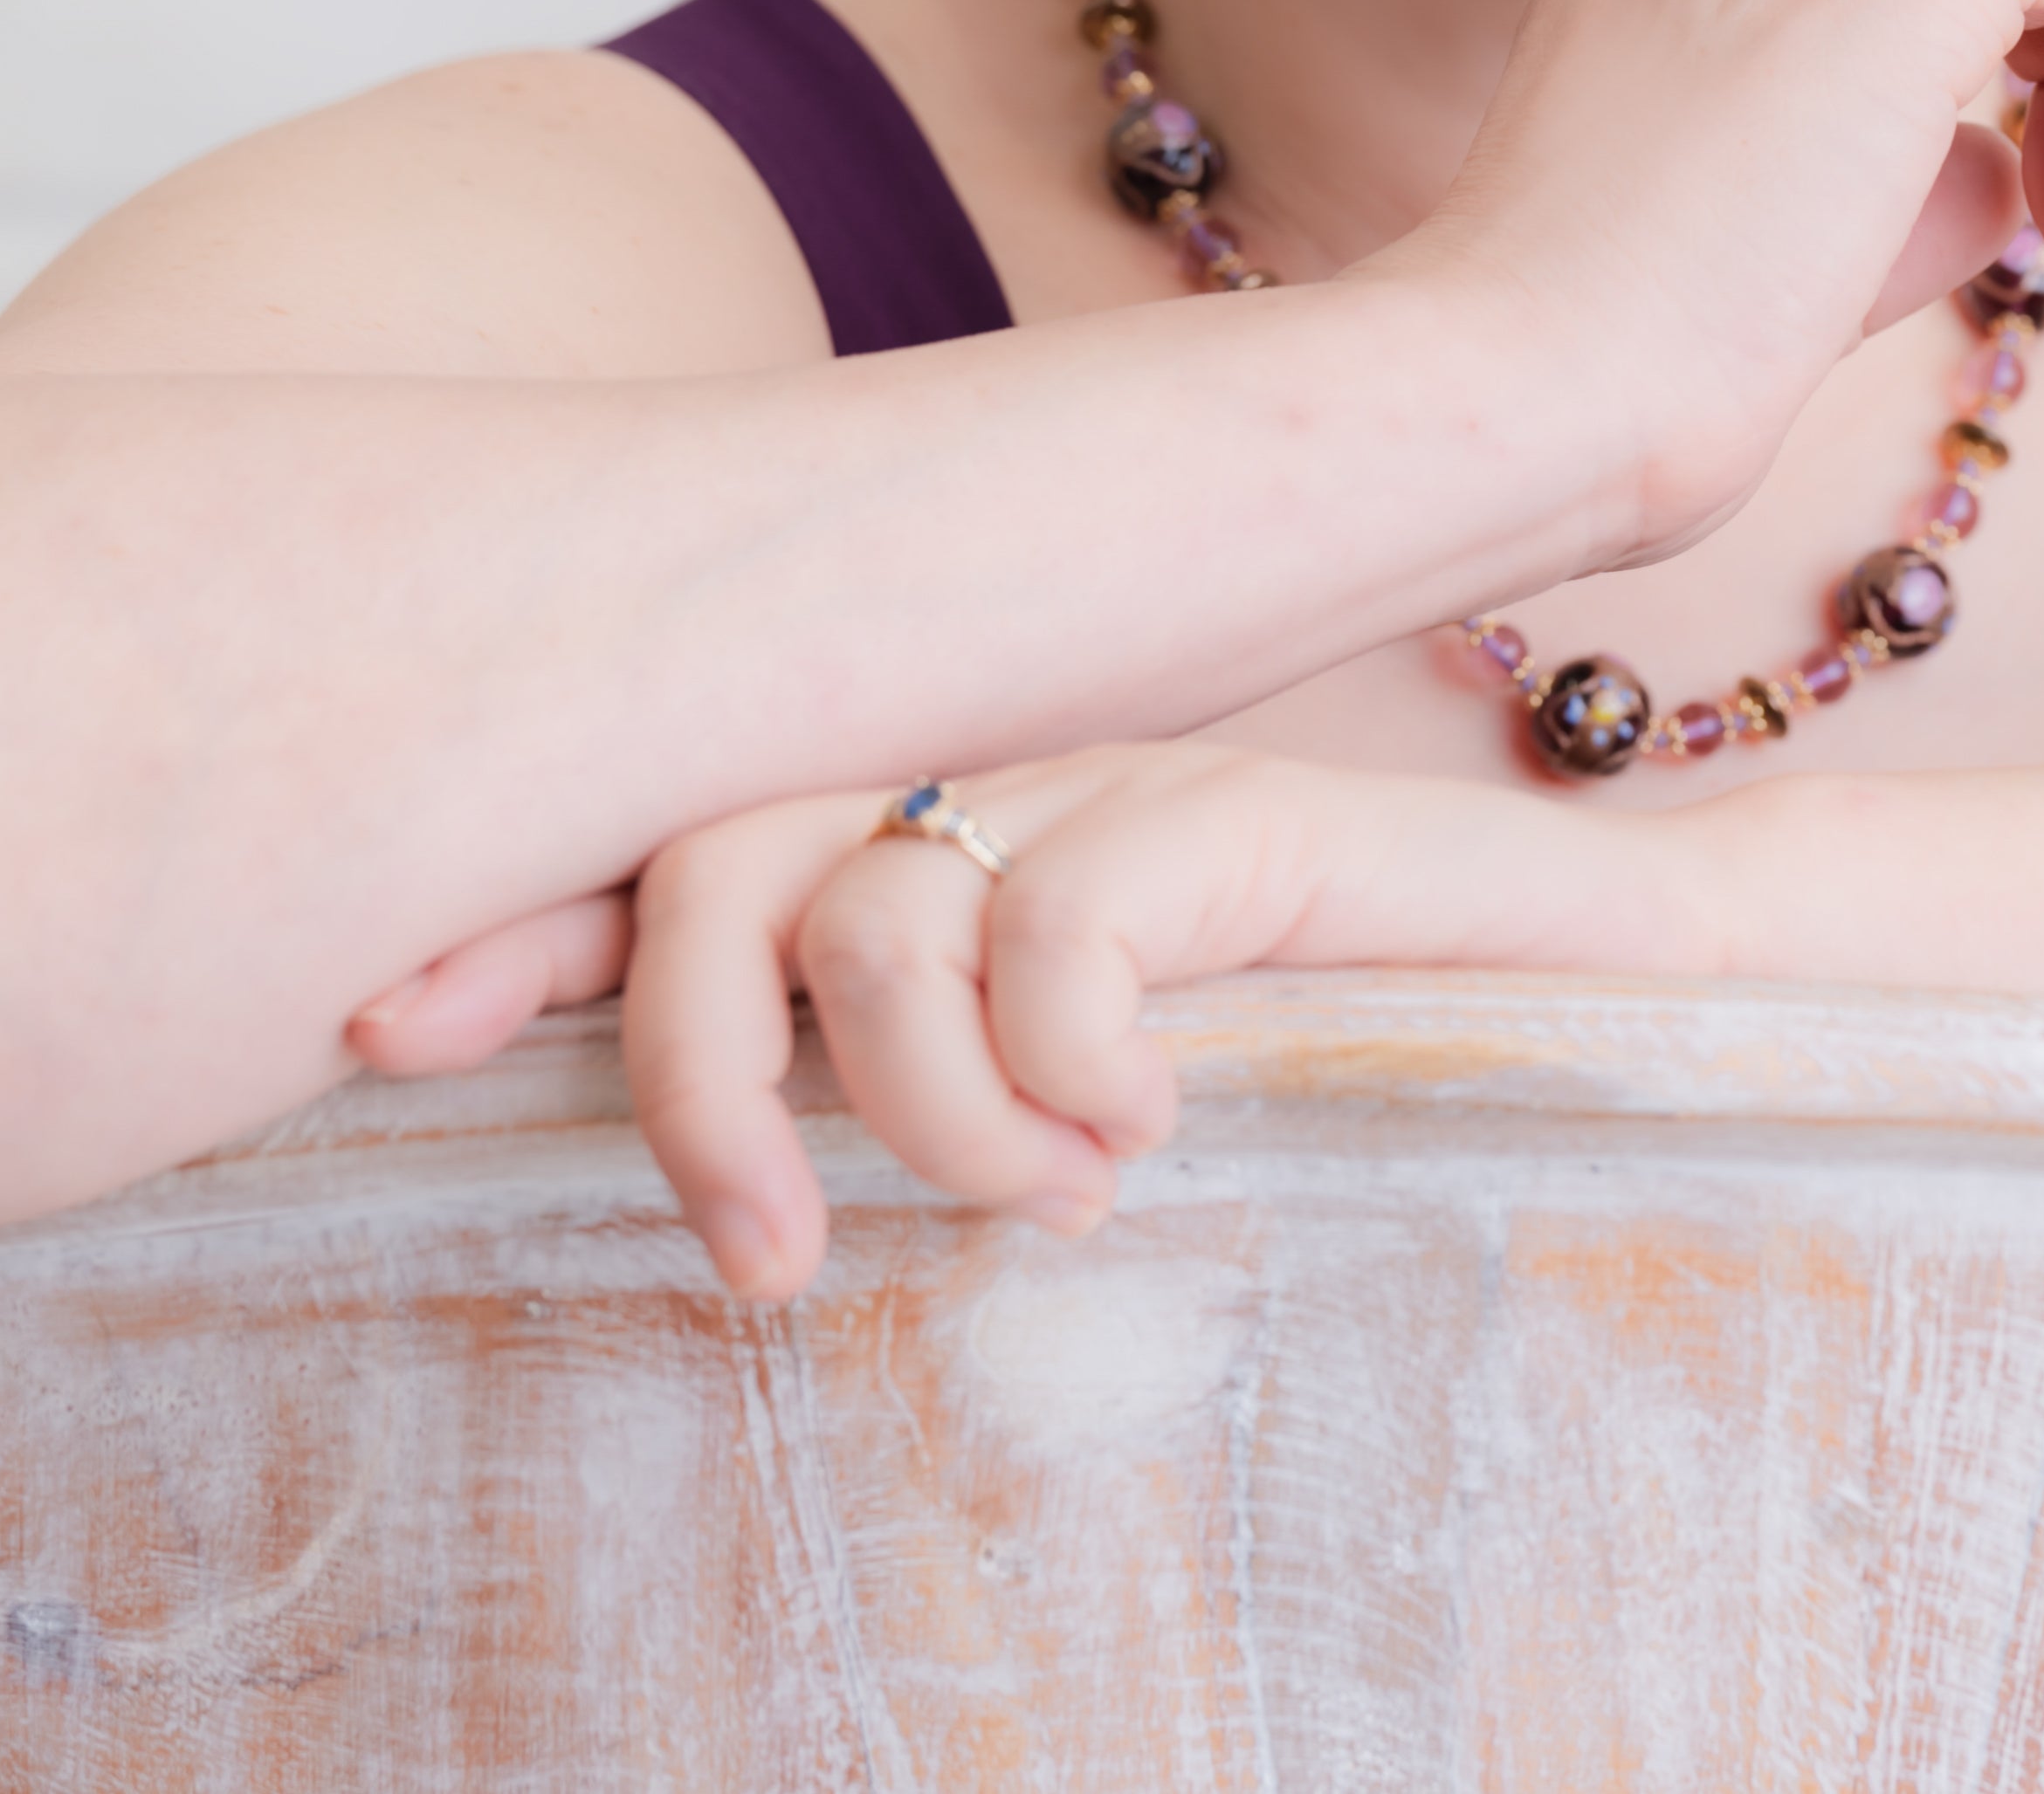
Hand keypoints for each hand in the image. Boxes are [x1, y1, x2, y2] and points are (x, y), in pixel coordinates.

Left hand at [497, 745, 1718, 1303]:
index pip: (666, 833)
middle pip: (717, 851)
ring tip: (1039, 1197)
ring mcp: (1118, 784)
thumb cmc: (1366, 1118)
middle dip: (684, 1064)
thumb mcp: (1071, 1142)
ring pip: (869, 894)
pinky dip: (1071, 1059)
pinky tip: (1151, 1129)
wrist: (1655, 1024)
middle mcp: (998, 786)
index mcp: (935, 852)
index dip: (518, 923)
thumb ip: (900, 1122)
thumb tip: (715, 1241)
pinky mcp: (1252, 815)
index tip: (388, 1032)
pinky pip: (1060, 915)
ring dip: (914, 1099)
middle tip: (770, 1258)